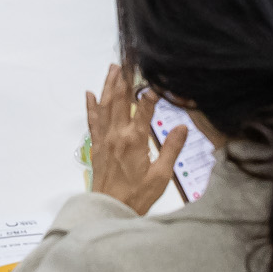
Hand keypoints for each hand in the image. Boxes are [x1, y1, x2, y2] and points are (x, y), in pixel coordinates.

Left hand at [85, 62, 182, 214]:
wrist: (109, 209)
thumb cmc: (137, 196)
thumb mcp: (161, 175)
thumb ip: (171, 149)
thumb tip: (183, 127)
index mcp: (134, 140)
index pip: (143, 109)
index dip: (150, 94)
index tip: (157, 81)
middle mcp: (117, 135)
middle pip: (120, 101)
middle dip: (124, 79)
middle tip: (127, 61)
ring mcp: (104, 139)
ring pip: (105, 106)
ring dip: (108, 86)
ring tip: (112, 68)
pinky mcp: (97, 146)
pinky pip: (92, 121)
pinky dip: (91, 106)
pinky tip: (89, 94)